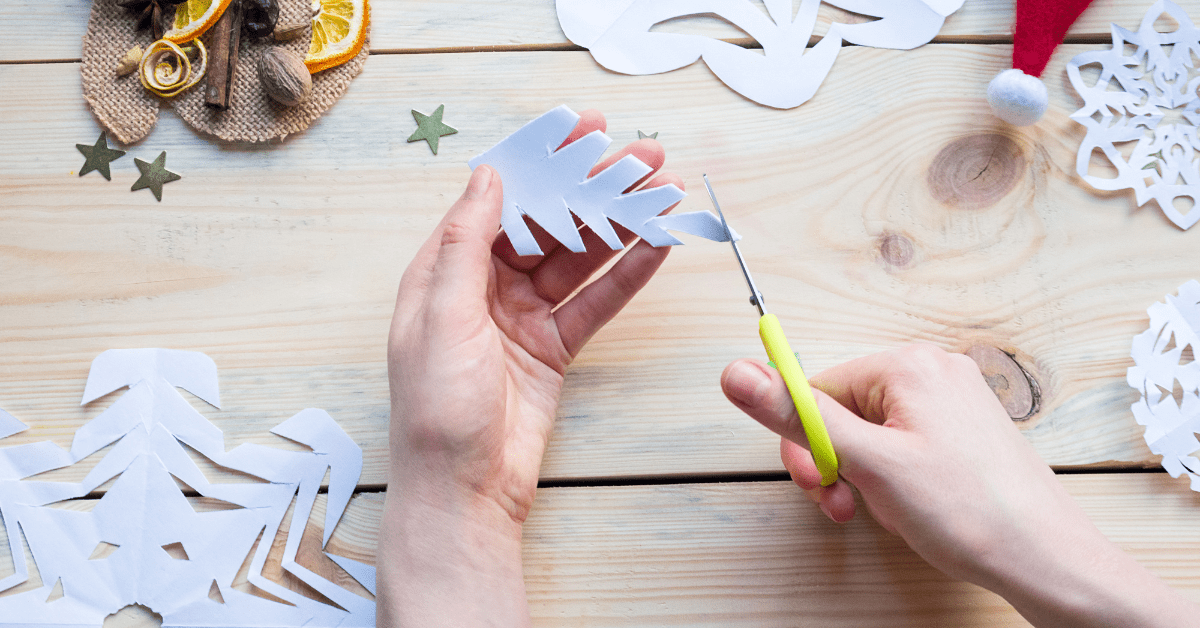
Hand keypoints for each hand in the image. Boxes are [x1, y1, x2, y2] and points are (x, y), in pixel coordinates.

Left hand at [378, 110, 682, 627]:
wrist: (464, 492)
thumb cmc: (435, 410)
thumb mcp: (441, 316)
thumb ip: (465, 244)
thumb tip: (487, 178)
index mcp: (443, 271)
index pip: (498, 201)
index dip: (540, 164)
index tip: (582, 133)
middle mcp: (483, 287)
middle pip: (546, 223)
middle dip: (592, 189)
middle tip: (641, 159)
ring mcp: (523, 316)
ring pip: (578, 258)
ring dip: (618, 225)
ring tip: (661, 193)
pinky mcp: (555, 346)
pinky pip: (596, 301)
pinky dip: (627, 276)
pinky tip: (657, 246)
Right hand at [721, 344, 1196, 626]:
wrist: (1045, 558)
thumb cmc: (970, 512)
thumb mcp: (868, 463)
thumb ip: (797, 416)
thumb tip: (737, 373)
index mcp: (907, 365)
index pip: (817, 389)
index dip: (807, 443)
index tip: (820, 481)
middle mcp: (931, 371)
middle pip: (843, 409)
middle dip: (836, 462)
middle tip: (848, 502)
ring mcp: (950, 401)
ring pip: (870, 432)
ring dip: (862, 475)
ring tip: (882, 509)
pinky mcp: (961, 430)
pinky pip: (901, 444)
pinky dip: (891, 477)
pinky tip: (909, 504)